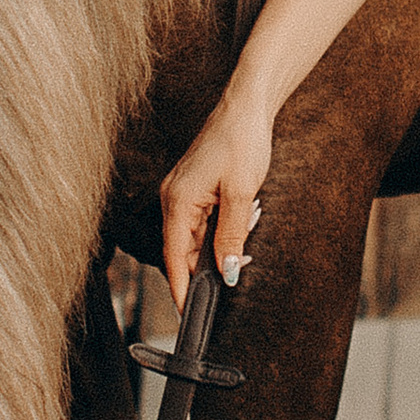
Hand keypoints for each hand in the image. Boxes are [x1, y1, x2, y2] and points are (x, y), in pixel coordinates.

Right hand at [160, 82, 276, 308]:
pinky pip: (201, 221)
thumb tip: (226, 270)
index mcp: (177, 202)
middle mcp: (173, 199)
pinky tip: (240, 221)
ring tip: (243, 241)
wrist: (247, 106)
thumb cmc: (241, 141)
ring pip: (195, 237)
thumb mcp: (241, 195)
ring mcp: (182, 193)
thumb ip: (231, 236)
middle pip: (183, 250)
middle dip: (207, 267)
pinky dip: (219, 230)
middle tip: (233, 276)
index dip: (180, 288)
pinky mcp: (194, 188)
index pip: (174, 257)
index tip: (187, 313)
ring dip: (218, 246)